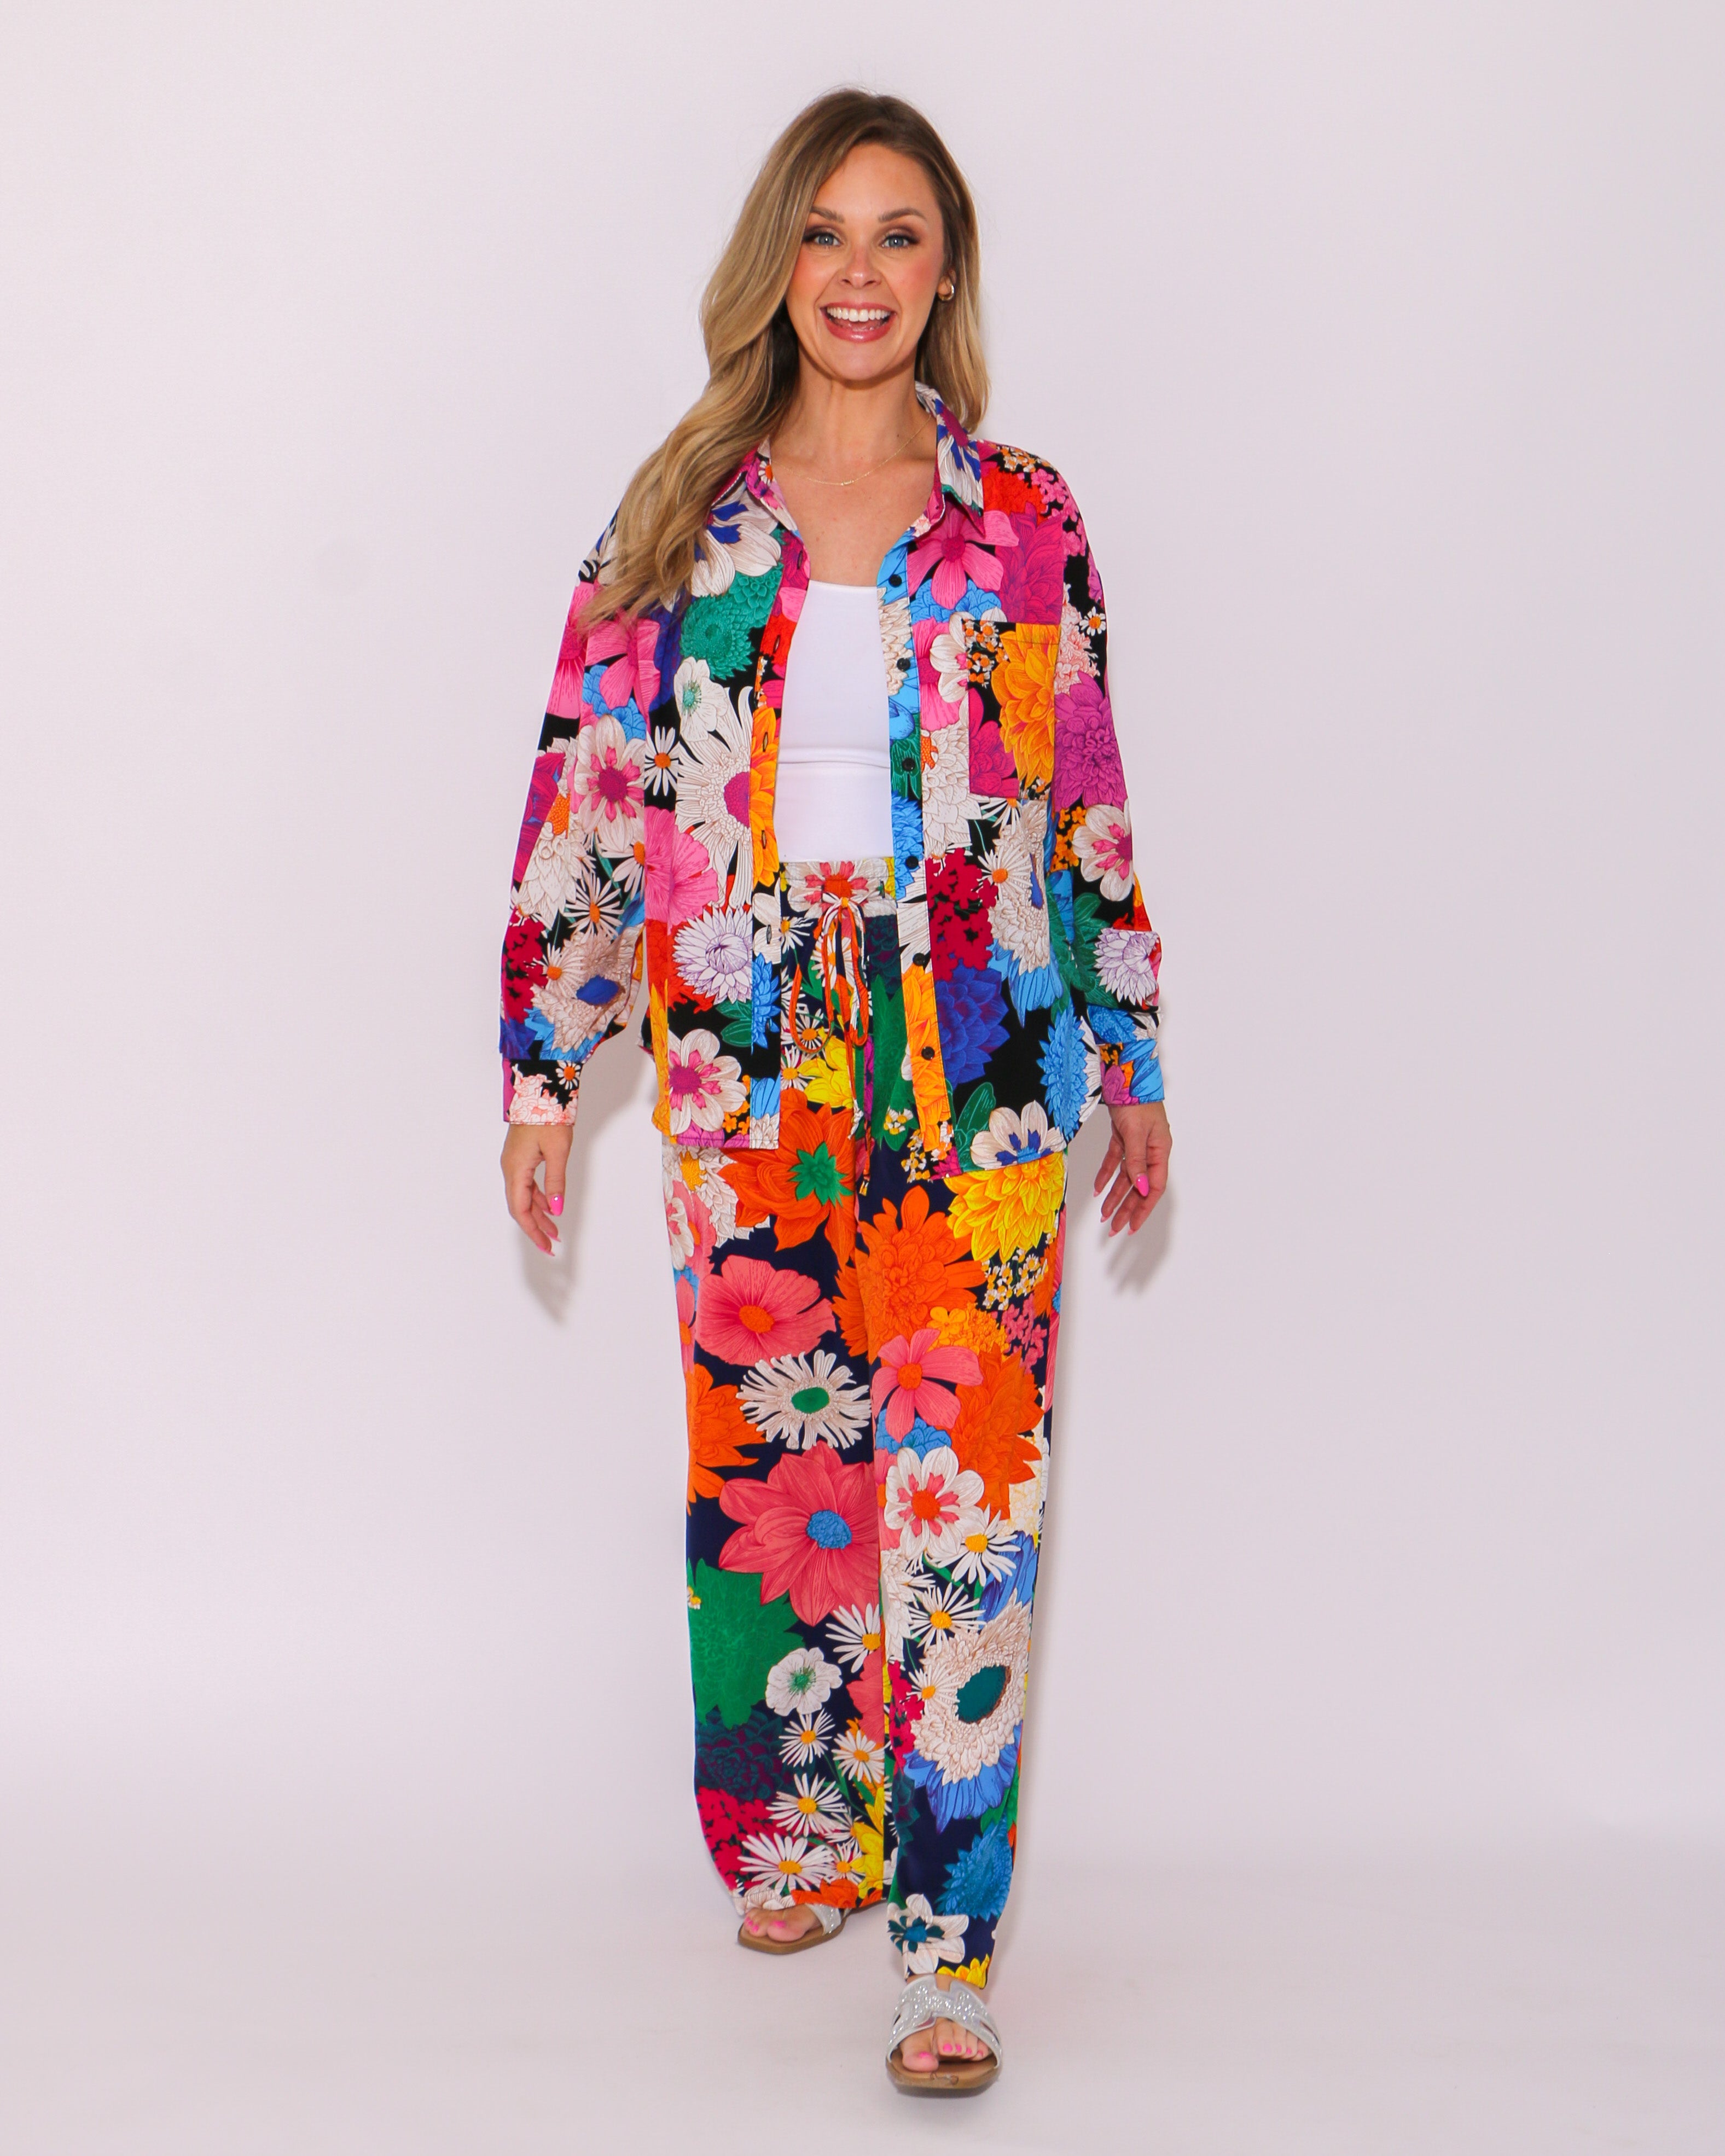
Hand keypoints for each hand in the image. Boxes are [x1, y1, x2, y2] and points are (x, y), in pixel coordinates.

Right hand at [501, 1123, 572, 1254]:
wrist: (540, 1090)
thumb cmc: (547, 1116)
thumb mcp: (557, 1151)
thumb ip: (556, 1182)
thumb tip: (556, 1209)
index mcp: (515, 1170)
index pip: (520, 1210)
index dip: (533, 1231)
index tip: (546, 1246)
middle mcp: (510, 1168)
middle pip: (520, 1207)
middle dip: (535, 1227)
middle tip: (551, 1243)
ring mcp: (514, 1162)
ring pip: (523, 1196)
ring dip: (538, 1213)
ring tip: (554, 1228)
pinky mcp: (520, 1156)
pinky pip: (526, 1184)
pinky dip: (537, 1198)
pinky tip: (549, 1205)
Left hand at [1092, 1101, 1171, 1237]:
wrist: (1125, 1076)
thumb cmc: (1136, 1101)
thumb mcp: (1136, 1133)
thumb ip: (1136, 1161)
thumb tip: (1139, 1188)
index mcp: (1159, 1151)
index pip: (1153, 1187)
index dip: (1143, 1208)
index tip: (1132, 1226)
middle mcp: (1150, 1151)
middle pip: (1138, 1186)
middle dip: (1126, 1208)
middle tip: (1114, 1228)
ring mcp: (1137, 1145)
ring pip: (1126, 1177)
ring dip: (1115, 1195)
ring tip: (1104, 1214)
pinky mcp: (1123, 1138)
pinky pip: (1115, 1162)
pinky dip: (1106, 1175)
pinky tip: (1098, 1188)